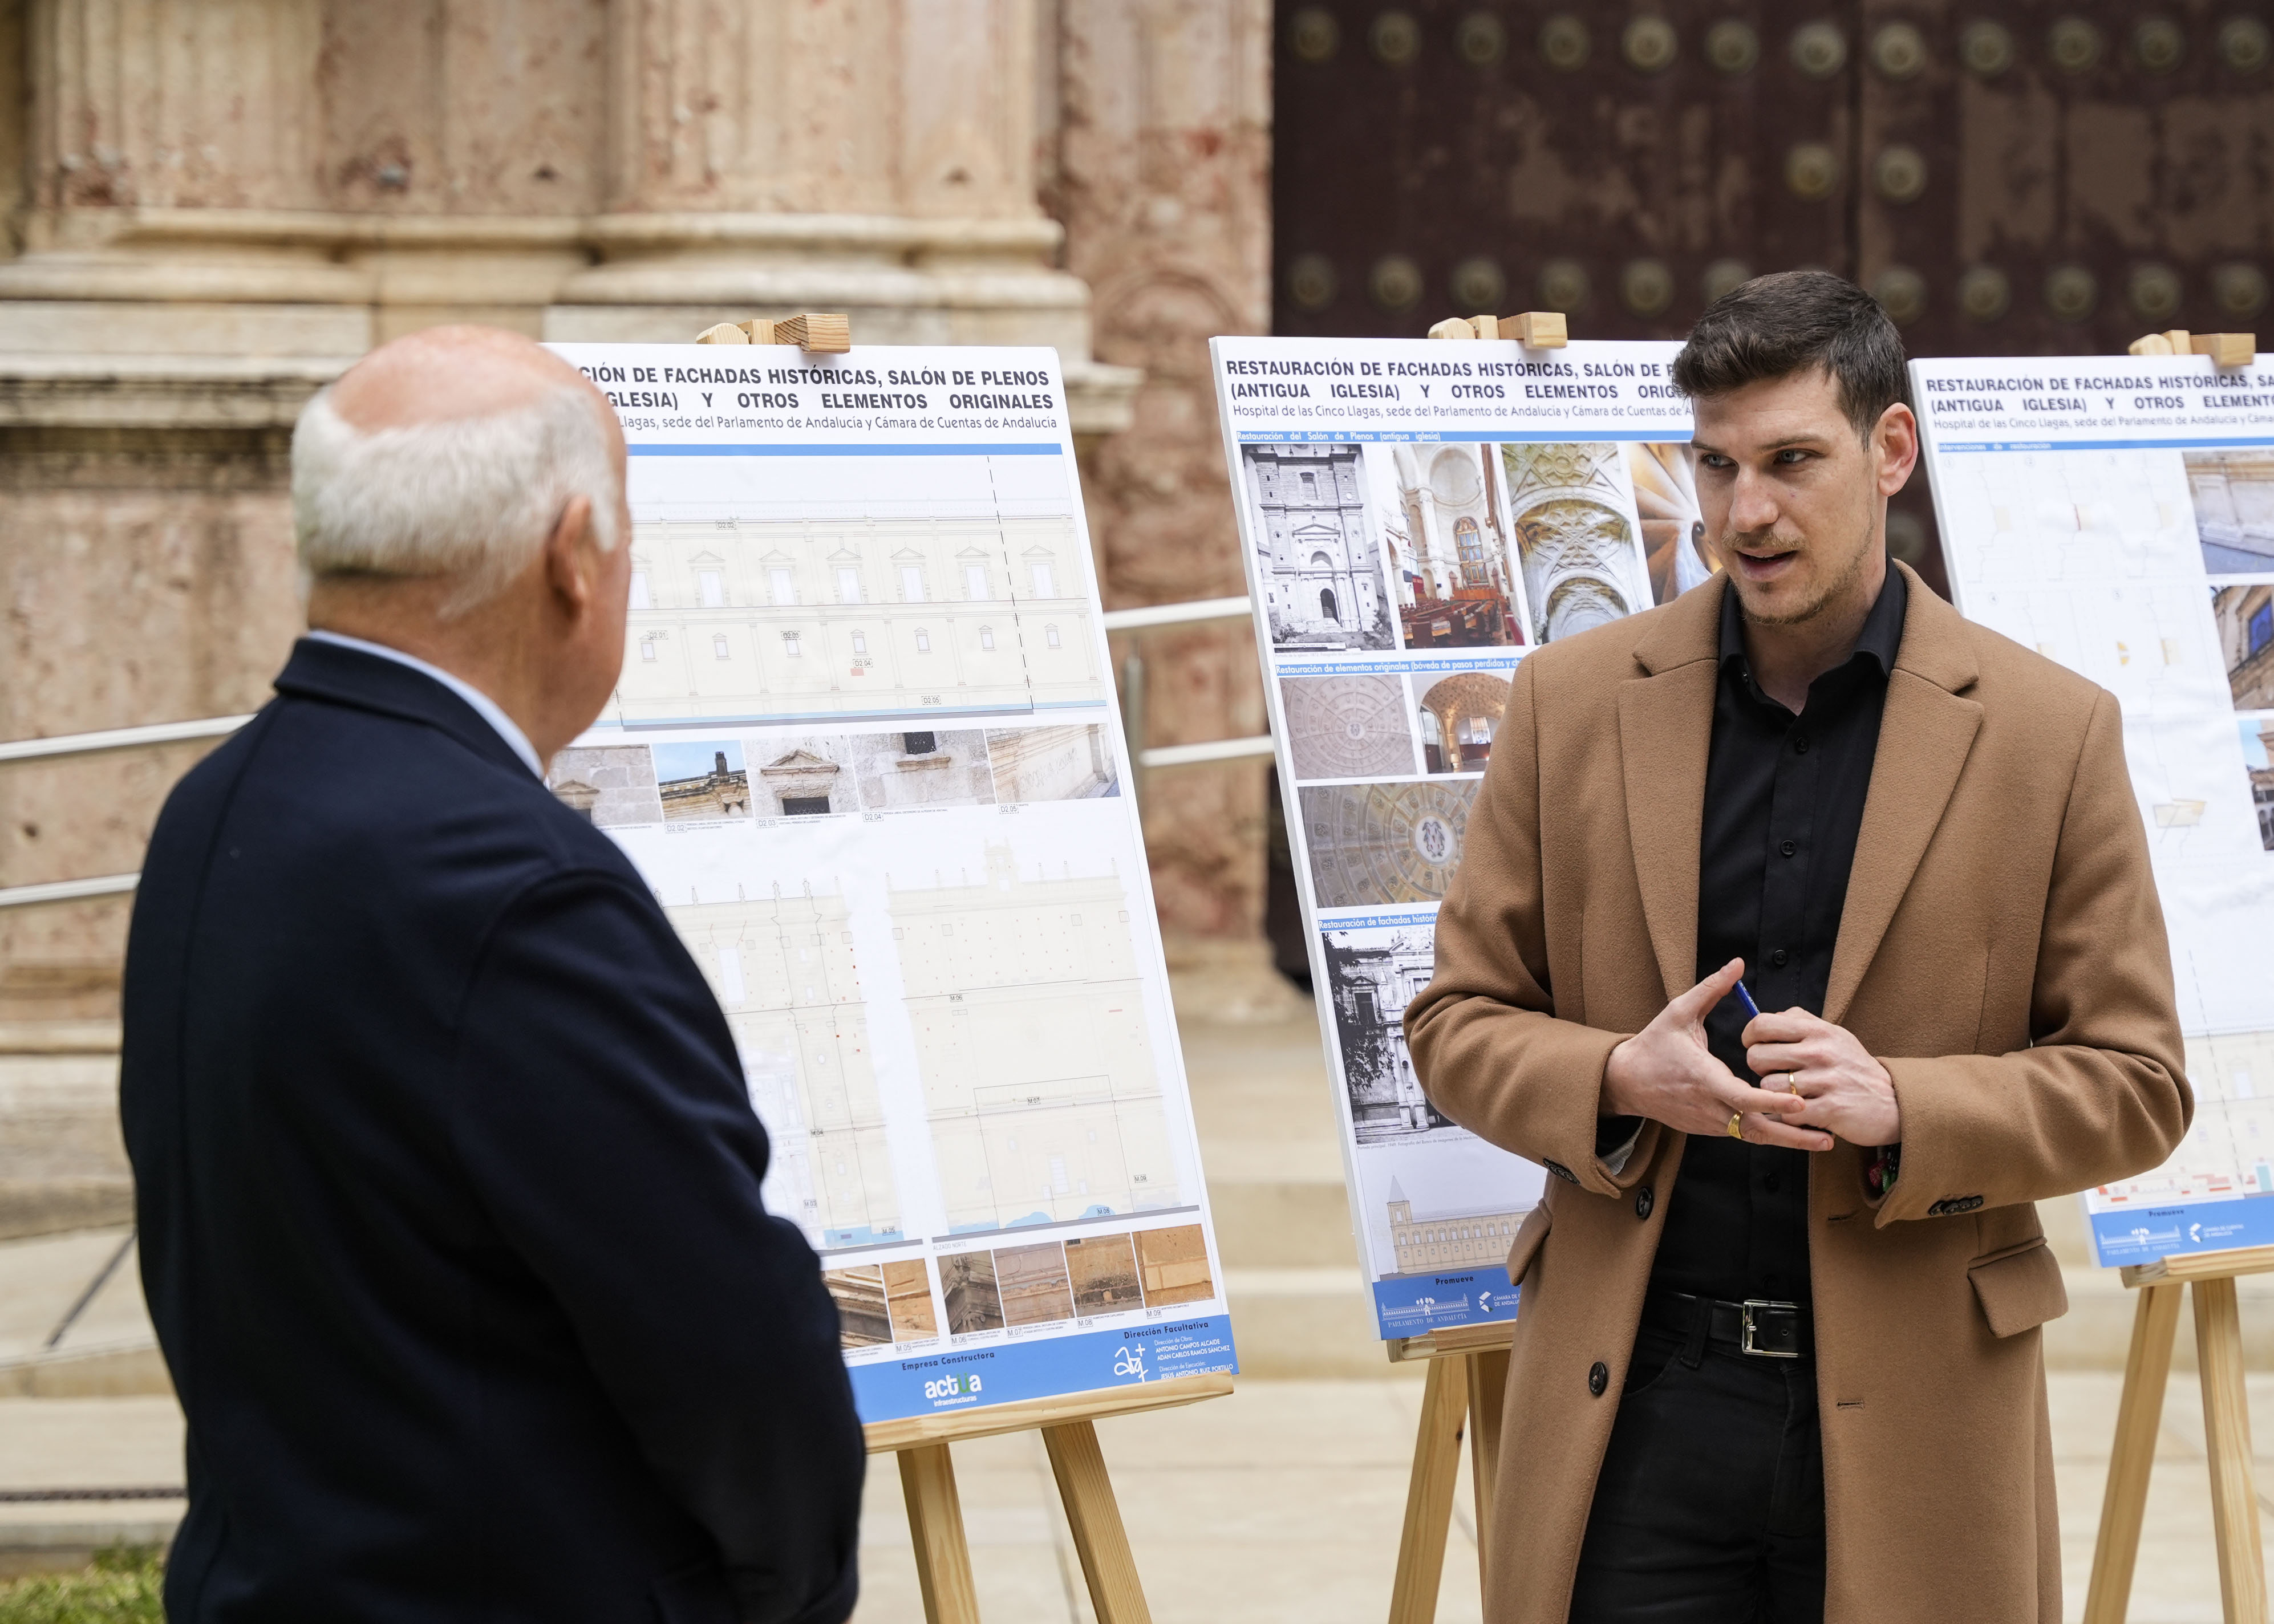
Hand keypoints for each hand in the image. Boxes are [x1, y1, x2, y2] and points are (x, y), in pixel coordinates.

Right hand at [1602, 959, 1830, 1151]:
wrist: (1626, 1081)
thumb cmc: (1654, 1044)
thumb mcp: (1679, 1012)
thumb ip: (1711, 989)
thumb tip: (1738, 964)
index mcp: (1704, 1077)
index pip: (1743, 1098)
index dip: (1773, 1102)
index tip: (1800, 1104)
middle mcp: (1709, 1105)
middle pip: (1756, 1129)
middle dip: (1793, 1136)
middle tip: (1827, 1137)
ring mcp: (1709, 1122)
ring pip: (1752, 1136)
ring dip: (1786, 1139)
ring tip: (1821, 1140)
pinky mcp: (1708, 1129)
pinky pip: (1742, 1133)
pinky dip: (1768, 1133)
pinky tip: (1795, 1132)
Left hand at [1744, 1008, 1900, 1146]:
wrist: (1892, 1101)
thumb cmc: (1852, 1067)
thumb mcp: (1833, 1035)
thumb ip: (1799, 1022)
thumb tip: (1763, 1017)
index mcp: (1818, 1031)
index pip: (1762, 1024)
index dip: (1750, 1037)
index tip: (1755, 1046)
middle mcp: (1821, 1052)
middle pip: (1757, 1057)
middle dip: (1759, 1069)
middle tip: (1775, 1074)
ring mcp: (1826, 1081)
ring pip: (1768, 1087)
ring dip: (1774, 1096)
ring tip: (1791, 1095)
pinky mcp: (1830, 1109)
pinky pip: (1787, 1114)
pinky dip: (1790, 1116)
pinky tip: (1803, 1112)